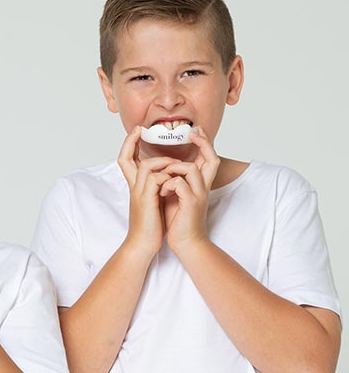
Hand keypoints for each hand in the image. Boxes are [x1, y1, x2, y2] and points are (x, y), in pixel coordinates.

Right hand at [117, 126, 175, 259]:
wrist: (142, 244)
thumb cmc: (150, 225)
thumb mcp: (153, 201)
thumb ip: (156, 186)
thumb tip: (166, 176)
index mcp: (136, 186)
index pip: (126, 160)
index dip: (128, 144)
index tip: (136, 131)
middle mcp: (134, 187)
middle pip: (124, 158)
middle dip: (130, 141)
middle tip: (139, 129)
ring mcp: (139, 193)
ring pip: (146, 166)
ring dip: (161, 162)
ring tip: (174, 164)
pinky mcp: (147, 201)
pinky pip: (156, 180)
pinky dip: (167, 177)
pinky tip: (174, 182)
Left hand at [159, 127, 219, 254]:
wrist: (185, 242)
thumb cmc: (178, 219)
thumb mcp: (176, 195)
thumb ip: (176, 181)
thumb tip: (167, 168)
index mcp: (200, 184)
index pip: (208, 158)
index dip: (204, 143)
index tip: (196, 131)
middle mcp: (203, 187)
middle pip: (211, 157)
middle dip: (203, 143)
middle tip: (192, 133)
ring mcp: (199, 194)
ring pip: (190, 168)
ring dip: (172, 169)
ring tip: (161, 180)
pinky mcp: (191, 203)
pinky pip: (179, 184)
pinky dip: (167, 184)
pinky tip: (161, 192)